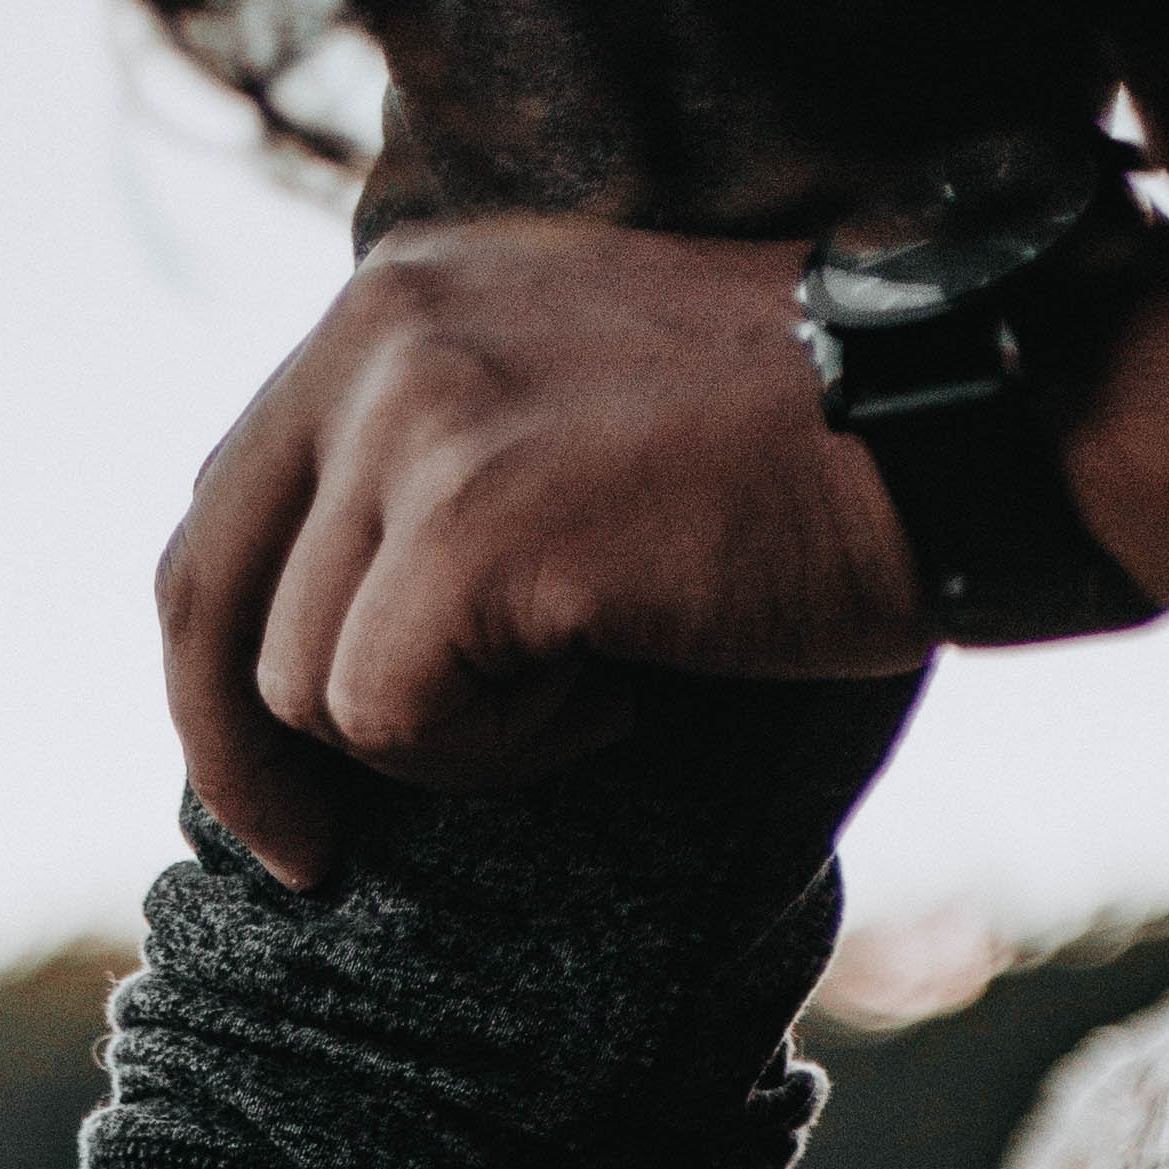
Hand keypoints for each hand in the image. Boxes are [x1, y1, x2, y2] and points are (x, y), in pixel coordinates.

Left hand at [158, 212, 926, 873]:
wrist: (959, 428)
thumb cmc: (793, 459)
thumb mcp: (569, 418)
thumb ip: (429, 482)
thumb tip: (303, 656)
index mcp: (394, 302)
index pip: (224, 513)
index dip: (214, 679)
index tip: (281, 796)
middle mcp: (382, 332)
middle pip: (210, 602)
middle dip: (245, 764)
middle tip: (313, 865)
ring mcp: (420, 419)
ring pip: (309, 688)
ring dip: (451, 738)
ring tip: (595, 681)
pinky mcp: (469, 525)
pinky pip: (394, 720)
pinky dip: (502, 752)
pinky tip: (615, 690)